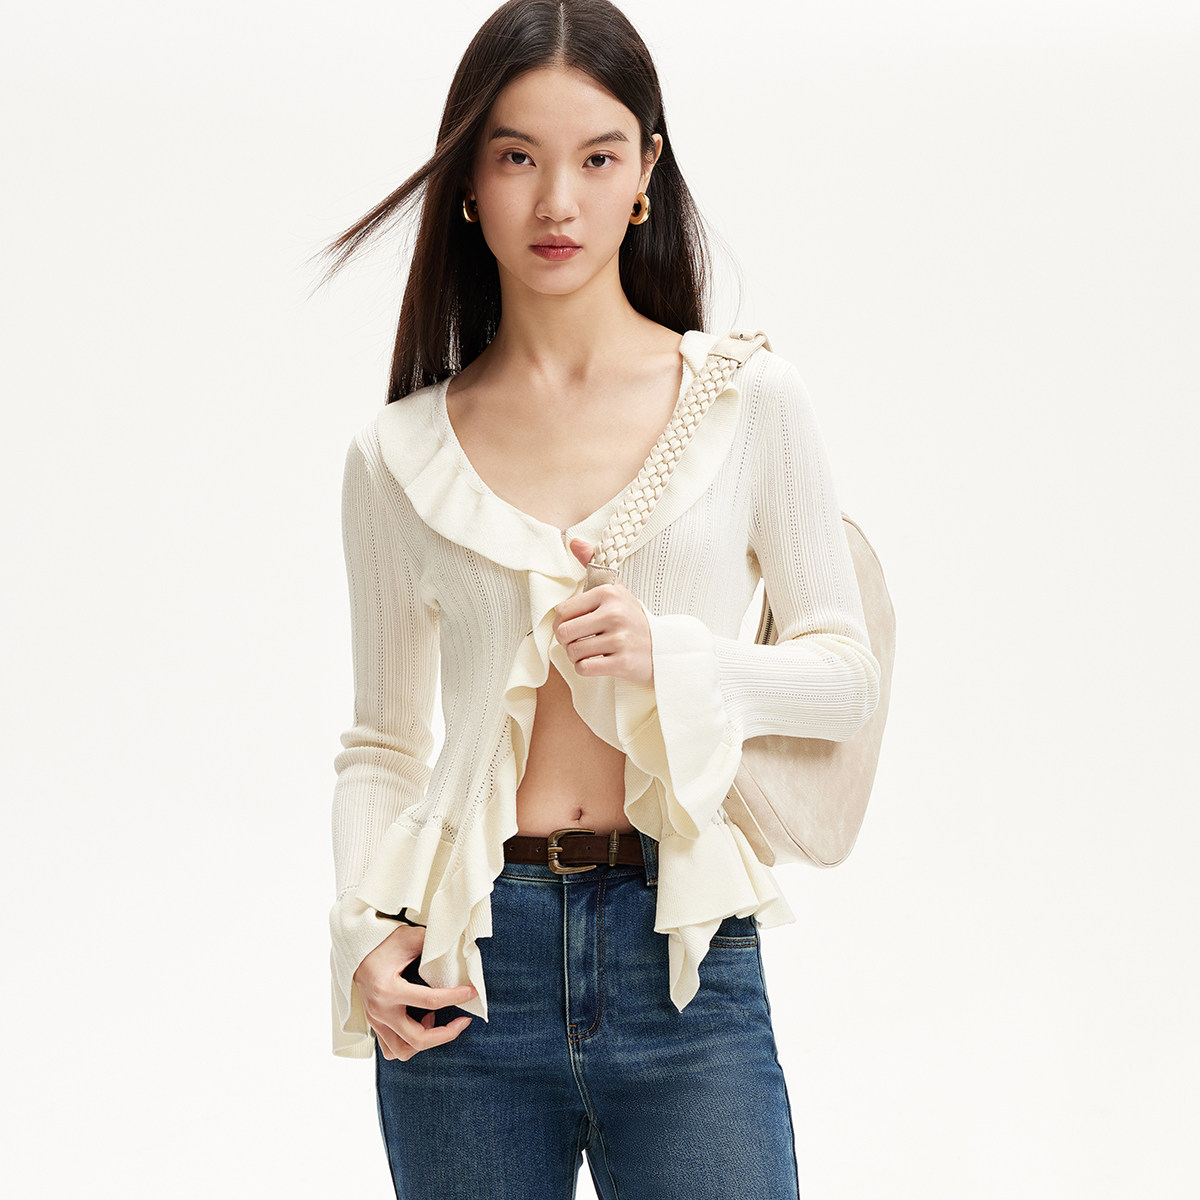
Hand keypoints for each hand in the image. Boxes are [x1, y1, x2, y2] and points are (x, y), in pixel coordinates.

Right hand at [353, 923, 476, 1060]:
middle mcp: (381, 1011)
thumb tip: (456, 946)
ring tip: (435, 1020)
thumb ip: (430, 942)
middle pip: (418, 1039)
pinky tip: (419, 1025)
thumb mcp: (408, 937)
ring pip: (404, 1051)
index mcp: (388, 989)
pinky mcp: (376, 1026)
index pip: (430, 1001)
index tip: (471, 992)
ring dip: (426, 1041)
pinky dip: (409, 1045)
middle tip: (463, 1021)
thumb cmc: (383, 945)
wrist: (356, 954)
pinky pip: (392, 1050)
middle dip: (447, 1034)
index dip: (455, 997)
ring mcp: (376, 1022)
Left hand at [553, 537, 653, 685]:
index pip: (561, 611)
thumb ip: (592, 563)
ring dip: (577, 656)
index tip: (574, 625)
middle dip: (567, 642)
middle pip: (564, 633)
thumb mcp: (615, 589)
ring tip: (590, 652)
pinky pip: (585, 668)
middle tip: (579, 642)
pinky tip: (597, 663)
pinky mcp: (623, 662)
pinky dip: (585, 668)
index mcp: (608, 593)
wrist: (663, 648)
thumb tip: (573, 540)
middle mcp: (615, 613)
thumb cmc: (631, 618)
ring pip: (573, 652)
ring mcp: (620, 639)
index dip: (562, 622)